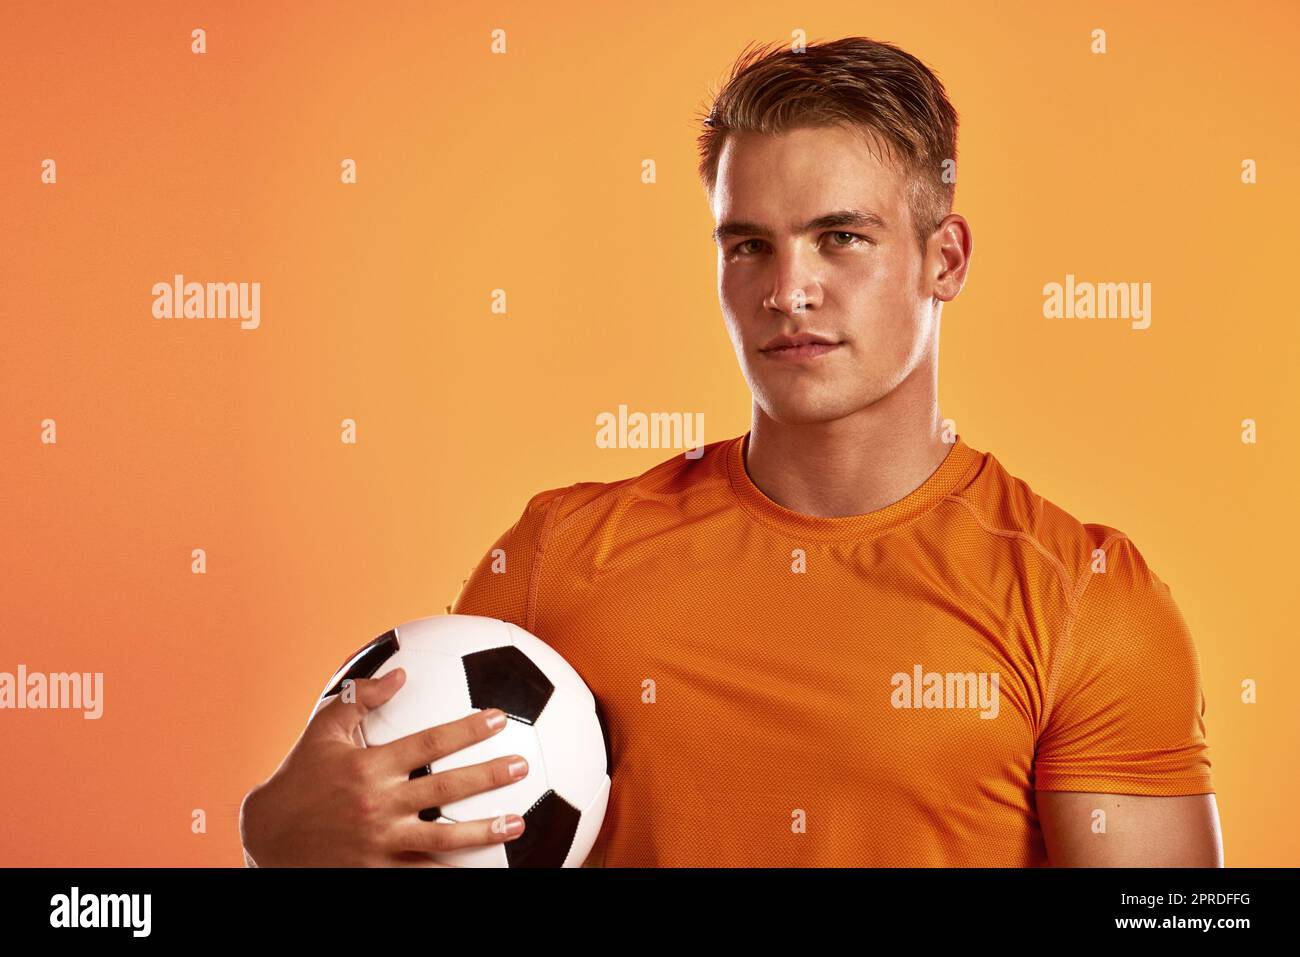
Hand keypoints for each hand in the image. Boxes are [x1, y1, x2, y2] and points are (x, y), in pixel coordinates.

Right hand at [240, 668, 527, 865]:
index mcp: (368, 766)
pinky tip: (479, 869)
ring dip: (483, 831)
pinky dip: (448, 870)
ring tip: (518, 822)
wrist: (265, 837)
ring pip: (441, 838)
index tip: (499, 720)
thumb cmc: (299, 778)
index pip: (428, 743)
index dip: (466, 730)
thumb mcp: (322, 732)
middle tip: (521, 766)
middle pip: (444, 788)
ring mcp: (378, 842)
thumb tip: (400, 673)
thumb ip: (360, 699)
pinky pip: (420, 872)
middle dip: (487, 777)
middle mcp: (377, 804)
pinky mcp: (375, 870)